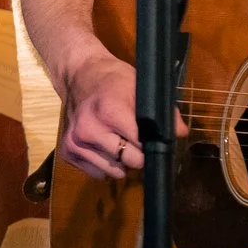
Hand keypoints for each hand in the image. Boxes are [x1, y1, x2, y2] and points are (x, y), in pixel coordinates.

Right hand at [55, 46, 183, 179]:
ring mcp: (76, 142)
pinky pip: (96, 173)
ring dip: (121, 163)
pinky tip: (103, 146)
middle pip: (130, 162)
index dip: (152, 144)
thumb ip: (164, 110)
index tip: (153, 139)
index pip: (141, 146)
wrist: (78, 74)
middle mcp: (90, 130)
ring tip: (119, 142)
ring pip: (113, 172)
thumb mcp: (140, 86)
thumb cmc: (113, 80)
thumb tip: (180, 133)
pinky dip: (104, 165)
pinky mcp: (67, 151)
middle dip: (138, 155)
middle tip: (136, 141)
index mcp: (110, 111)